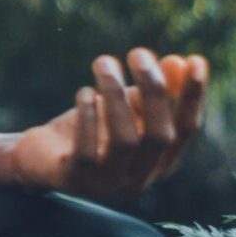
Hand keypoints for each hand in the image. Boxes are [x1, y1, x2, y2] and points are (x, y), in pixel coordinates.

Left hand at [8, 49, 207, 198]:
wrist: (39, 157)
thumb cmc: (92, 129)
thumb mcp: (126, 107)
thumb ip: (154, 90)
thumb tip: (178, 61)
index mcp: (161, 162)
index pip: (187, 130)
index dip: (193, 97)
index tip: (196, 60)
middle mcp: (140, 178)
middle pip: (159, 136)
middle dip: (153, 91)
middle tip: (138, 53)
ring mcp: (108, 184)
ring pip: (125, 141)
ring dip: (116, 96)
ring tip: (104, 63)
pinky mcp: (75, 180)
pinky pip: (87, 151)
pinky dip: (88, 118)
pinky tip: (84, 92)